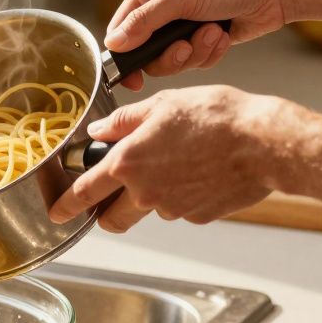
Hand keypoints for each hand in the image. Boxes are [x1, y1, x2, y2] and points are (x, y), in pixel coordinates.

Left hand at [49, 86, 282, 231]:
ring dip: (154, 194)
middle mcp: (145, 192)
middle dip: (107, 214)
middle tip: (112, 200)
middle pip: (112, 218)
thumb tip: (99, 131)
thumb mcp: (164, 104)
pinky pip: (182, 208)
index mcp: (128, 163)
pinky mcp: (198, 216)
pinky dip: (185, 194)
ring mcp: (172, 208)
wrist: (264, 142)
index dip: (66, 204)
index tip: (57, 212)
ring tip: (182, 161)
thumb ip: (125, 121)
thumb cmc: (218, 117)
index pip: (85, 191)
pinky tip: (203, 170)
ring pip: (151, 209)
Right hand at [107, 0, 287, 89]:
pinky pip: (195, 62)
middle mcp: (162, 10)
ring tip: (213, 32)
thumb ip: (144, 22)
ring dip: (195, 52)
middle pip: (147, 54)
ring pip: (173, 62)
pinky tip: (223, 35)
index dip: (124, 55)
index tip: (132, 77)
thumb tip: (114, 43)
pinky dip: (210, 53)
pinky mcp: (203, 41)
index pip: (120, 29)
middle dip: (170, 56)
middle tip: (184, 48)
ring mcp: (183, 27)